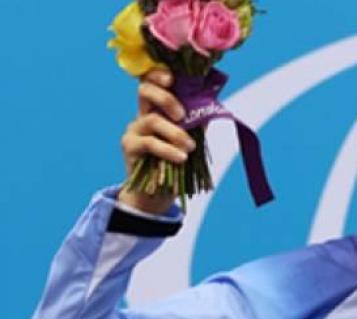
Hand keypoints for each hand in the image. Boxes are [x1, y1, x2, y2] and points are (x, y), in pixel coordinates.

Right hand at [118, 69, 195, 214]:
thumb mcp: (193, 137)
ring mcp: (134, 128)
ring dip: (175, 133)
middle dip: (166, 98)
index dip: (159, 73)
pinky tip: (181, 157)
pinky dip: (168, 149)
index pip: (153, 80)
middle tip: (182, 115)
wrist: (161, 191)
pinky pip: (149, 143)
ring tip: (190, 147)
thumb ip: (198, 119)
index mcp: (159, 107)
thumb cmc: (179, 161)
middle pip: (145, 90)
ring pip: (152, 119)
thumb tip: (212, 100)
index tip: (173, 78)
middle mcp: (143, 113)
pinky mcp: (129, 146)